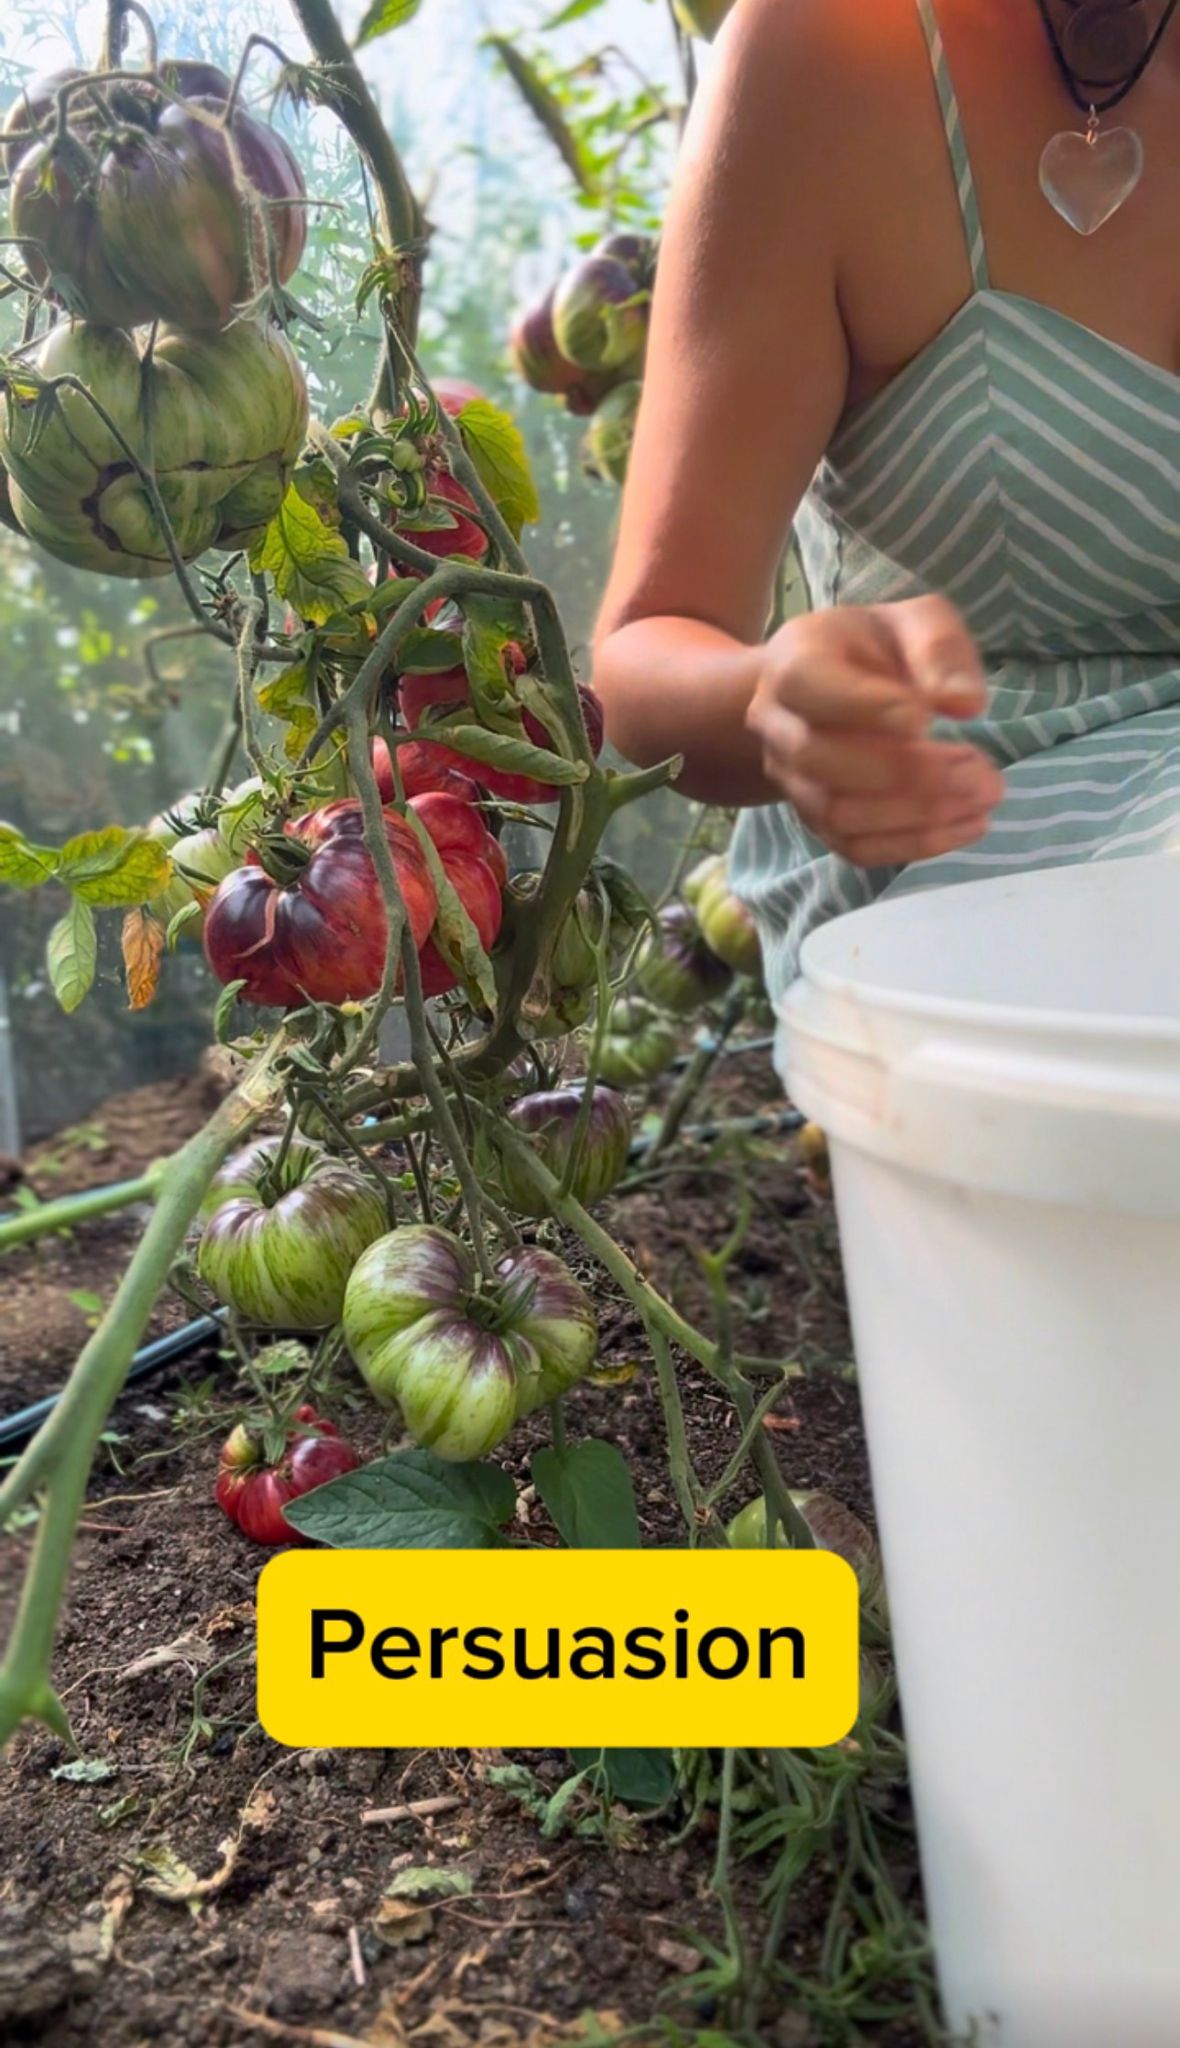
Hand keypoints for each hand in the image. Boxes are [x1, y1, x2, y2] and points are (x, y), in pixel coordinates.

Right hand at [746, 597, 1004, 865]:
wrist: (836, 688)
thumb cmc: (879, 649)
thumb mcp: (915, 622)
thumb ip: (940, 650)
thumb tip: (965, 704)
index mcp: (793, 659)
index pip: (808, 684)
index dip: (864, 707)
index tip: (926, 718)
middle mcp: (776, 722)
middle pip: (818, 759)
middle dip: (904, 771)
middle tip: (977, 767)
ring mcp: (791, 778)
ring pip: (837, 813)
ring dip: (916, 813)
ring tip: (981, 795)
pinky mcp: (816, 820)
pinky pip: (854, 847)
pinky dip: (914, 843)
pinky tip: (967, 824)